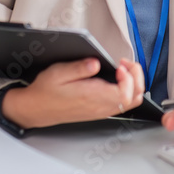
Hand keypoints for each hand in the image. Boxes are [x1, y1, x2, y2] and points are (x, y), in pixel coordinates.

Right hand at [1, 57, 144, 128]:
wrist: (36, 109)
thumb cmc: (46, 91)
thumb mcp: (59, 72)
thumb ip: (79, 68)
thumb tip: (96, 63)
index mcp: (92, 97)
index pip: (126, 93)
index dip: (129, 77)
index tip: (120, 64)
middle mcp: (100, 107)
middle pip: (135, 98)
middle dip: (137, 78)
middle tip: (126, 64)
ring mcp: (101, 110)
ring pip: (131, 102)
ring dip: (133, 84)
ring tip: (123, 69)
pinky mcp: (100, 110)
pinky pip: (122, 103)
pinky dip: (127, 89)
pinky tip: (118, 78)